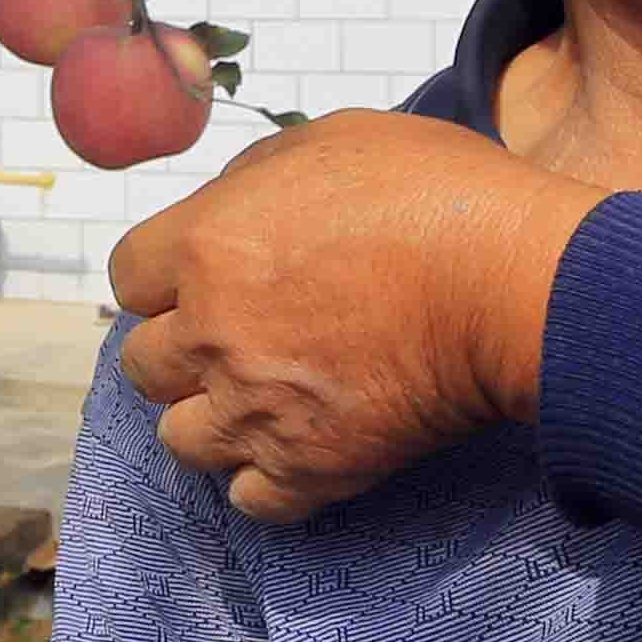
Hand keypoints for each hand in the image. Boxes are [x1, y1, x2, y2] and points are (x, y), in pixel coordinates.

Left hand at [106, 112, 597, 522]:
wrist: (513, 283)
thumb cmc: (437, 194)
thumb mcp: (332, 141)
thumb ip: (256, 179)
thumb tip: (229, 207)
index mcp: (204, 246)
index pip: (128, 277)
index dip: (166, 277)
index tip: (205, 278)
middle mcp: (211, 334)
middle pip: (142, 364)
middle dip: (183, 350)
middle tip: (239, 337)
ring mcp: (254, 410)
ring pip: (180, 439)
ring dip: (213, 420)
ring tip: (263, 400)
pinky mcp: (307, 470)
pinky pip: (248, 499)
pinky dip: (266, 480)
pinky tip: (297, 447)